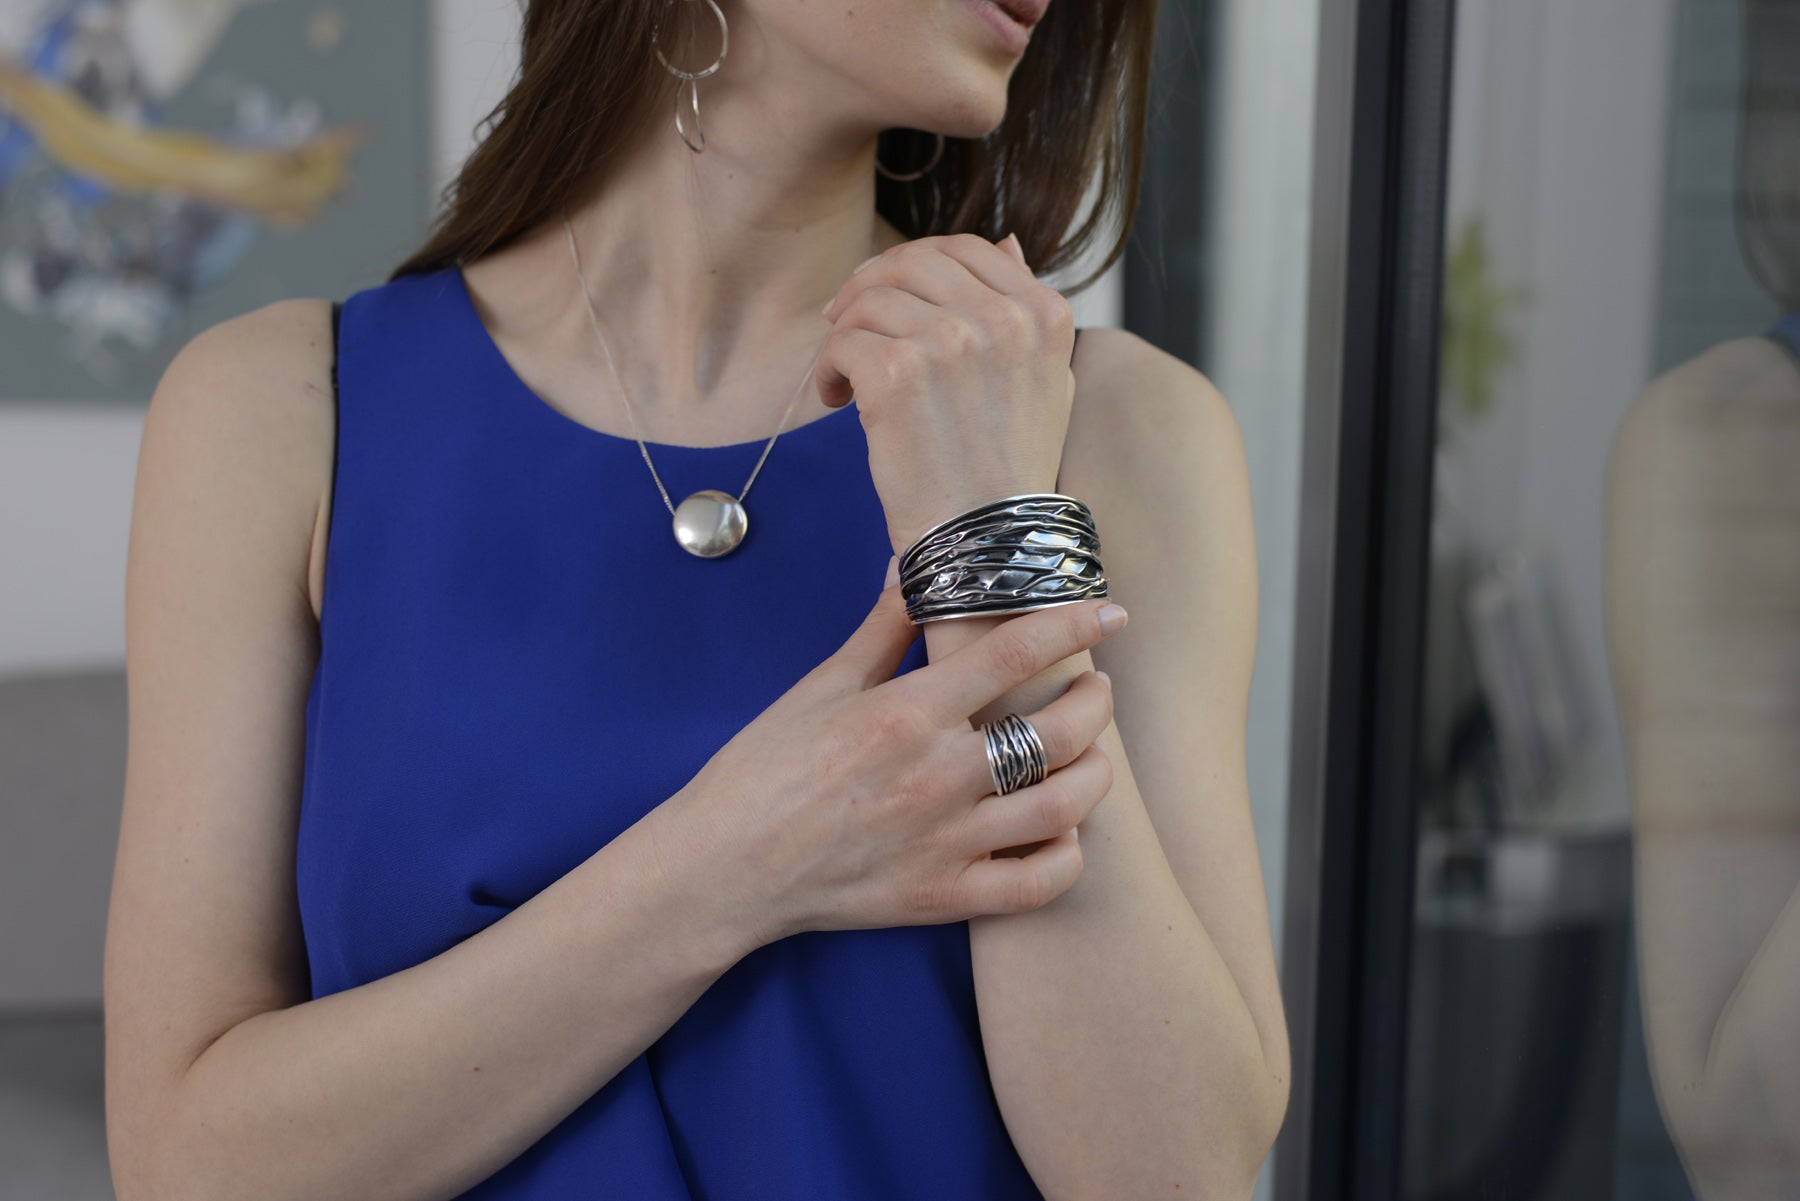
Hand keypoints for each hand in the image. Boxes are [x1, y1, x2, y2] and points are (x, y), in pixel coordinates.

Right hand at [653, 568, 1121, 945]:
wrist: (722, 870)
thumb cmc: (760, 773)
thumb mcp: (818, 688)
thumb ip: (881, 630)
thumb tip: (913, 568)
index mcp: (904, 713)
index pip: (1015, 653)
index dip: (1074, 625)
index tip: (1108, 613)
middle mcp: (935, 776)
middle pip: (1060, 730)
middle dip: (1095, 700)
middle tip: (1094, 687)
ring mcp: (945, 843)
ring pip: (1066, 806)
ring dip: (1095, 772)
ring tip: (1089, 754)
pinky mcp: (944, 898)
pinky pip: (1039, 882)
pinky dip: (1067, 854)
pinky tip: (1060, 829)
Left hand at [815, 232, 1077, 556]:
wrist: (988, 541)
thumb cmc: (1006, 469)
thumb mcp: (1045, 379)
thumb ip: (1024, 310)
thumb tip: (1007, 242)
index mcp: (1043, 314)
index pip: (967, 249)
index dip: (914, 264)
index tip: (887, 295)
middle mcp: (1003, 318)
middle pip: (911, 261)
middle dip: (869, 286)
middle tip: (846, 323)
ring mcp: (950, 341)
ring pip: (870, 299)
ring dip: (846, 335)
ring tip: (849, 380)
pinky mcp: (898, 372)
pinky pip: (842, 341)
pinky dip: (829, 370)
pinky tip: (840, 401)